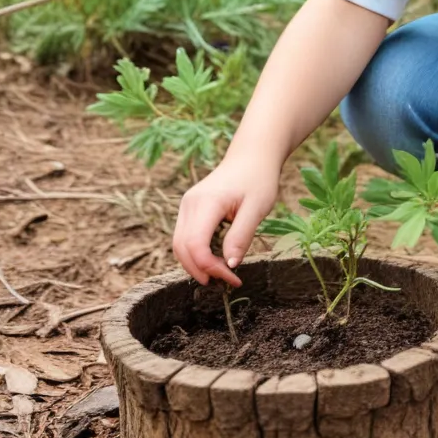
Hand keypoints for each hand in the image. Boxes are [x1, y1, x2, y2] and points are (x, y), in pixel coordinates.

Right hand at [172, 155, 280, 286]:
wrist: (252, 156)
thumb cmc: (259, 179)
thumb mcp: (258, 207)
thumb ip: (241, 236)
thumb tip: (230, 265)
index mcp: (207, 202)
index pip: (196, 245)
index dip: (211, 268)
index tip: (233, 278)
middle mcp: (190, 203)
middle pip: (181, 248)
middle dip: (201, 270)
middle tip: (227, 281)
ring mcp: (186, 205)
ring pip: (179, 245)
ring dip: (196, 264)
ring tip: (221, 274)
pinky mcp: (189, 208)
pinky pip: (184, 237)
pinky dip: (195, 253)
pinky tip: (214, 260)